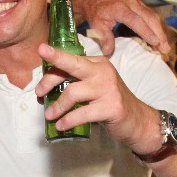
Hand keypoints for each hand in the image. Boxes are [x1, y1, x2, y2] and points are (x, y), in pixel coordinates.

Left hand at [34, 43, 161, 152]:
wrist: (138, 121)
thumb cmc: (111, 103)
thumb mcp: (95, 87)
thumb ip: (76, 83)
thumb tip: (46, 88)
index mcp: (98, 63)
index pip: (72, 60)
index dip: (55, 58)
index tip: (41, 51)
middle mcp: (103, 72)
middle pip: (73, 66)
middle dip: (52, 74)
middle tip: (38, 91)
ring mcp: (108, 89)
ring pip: (73, 92)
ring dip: (58, 106)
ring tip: (49, 115)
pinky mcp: (111, 107)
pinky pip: (82, 113)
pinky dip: (68, 120)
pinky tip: (61, 125)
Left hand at [71, 0, 168, 56]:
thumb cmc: (94, 10)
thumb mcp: (96, 25)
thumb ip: (105, 38)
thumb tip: (109, 52)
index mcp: (120, 8)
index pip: (137, 21)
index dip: (147, 32)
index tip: (156, 43)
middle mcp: (131, 2)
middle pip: (150, 18)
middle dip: (159, 34)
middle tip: (165, 49)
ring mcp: (136, 1)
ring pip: (152, 16)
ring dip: (160, 31)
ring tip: (164, 46)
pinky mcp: (138, 2)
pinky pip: (150, 13)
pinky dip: (156, 25)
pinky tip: (158, 36)